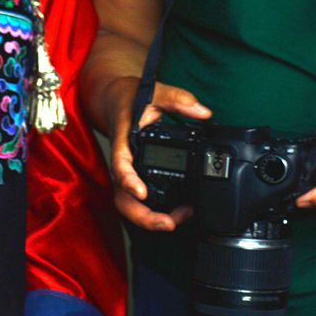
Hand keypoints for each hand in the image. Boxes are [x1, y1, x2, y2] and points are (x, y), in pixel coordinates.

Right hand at [104, 75, 210, 230]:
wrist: (113, 100)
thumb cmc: (129, 98)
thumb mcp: (153, 92)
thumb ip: (177, 99)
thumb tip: (202, 112)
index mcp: (123, 141)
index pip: (120, 164)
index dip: (129, 180)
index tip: (141, 192)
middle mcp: (122, 161)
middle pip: (122, 197)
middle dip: (143, 215)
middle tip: (169, 222)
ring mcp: (126, 172)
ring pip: (129, 204)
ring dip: (149, 218)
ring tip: (178, 220)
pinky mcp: (134, 177)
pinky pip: (138, 200)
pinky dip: (153, 210)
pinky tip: (175, 212)